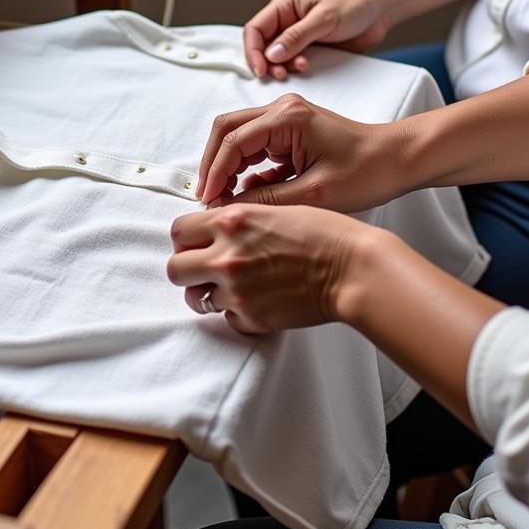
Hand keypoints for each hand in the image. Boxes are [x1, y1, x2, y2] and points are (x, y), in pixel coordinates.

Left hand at [167, 203, 382, 334]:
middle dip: (187, 269)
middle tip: (204, 269)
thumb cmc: (325, 234)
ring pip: (195, 298)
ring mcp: (237, 289)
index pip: (179, 230)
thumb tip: (215, 230)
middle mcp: (227, 255)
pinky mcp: (251, 317)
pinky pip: (226, 319)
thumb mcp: (275, 209)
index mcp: (232, 221)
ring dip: (209, 293)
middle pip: (175, 268)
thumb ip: (239, 220)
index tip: (196, 243)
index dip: (186, 238)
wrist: (353, 269)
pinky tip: (258, 301)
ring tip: (232, 288)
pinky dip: (237, 313)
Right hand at [195, 93, 407, 211]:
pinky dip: (246, 170)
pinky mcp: (289, 132)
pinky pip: (256, 148)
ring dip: (227, 167)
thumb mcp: (315, 194)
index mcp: (287, 117)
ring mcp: (284, 118)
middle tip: (208, 198)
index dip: (215, 173)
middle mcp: (281, 109)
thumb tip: (229, 207)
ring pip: (238, 138)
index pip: (232, 141)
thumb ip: (267, 200)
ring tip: (223, 199)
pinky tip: (247, 195)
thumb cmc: (368, 171)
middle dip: (213, 165)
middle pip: (226, 130)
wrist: (398, 160)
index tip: (207, 200)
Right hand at [244, 0, 387, 78]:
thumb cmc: (354, 3)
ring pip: (276, 57)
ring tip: (298, 69)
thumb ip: (297, 36)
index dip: (253, 51)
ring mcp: (297, 36)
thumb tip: (271, 54)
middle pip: (262, 46)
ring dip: (282, 67)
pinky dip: (295, 69)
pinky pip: (293, 62)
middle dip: (267, 62)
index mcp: (284, 6)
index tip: (261, 69)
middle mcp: (286, 21)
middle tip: (280, 75)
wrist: (380, 8)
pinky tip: (306, 68)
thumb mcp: (324, 18)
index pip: (254, 29)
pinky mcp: (309, 48)